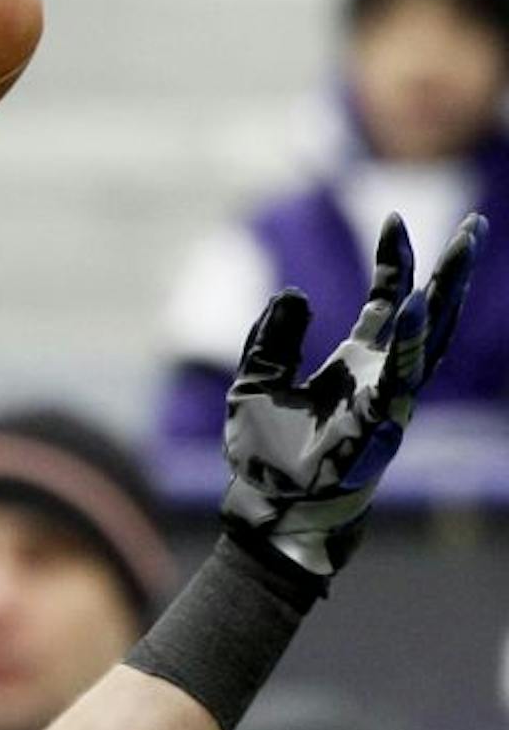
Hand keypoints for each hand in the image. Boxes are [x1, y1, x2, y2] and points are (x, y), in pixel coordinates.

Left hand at [220, 212, 486, 581]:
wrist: (267, 508)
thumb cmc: (265, 456)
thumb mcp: (254, 384)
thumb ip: (271, 339)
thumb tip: (292, 292)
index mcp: (356, 365)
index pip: (388, 303)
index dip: (395, 263)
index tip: (395, 221)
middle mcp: (381, 378)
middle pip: (427, 314)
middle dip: (450, 271)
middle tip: (475, 227)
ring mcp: (388, 400)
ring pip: (430, 339)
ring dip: (446, 294)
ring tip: (463, 248)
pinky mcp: (382, 423)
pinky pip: (403, 376)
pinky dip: (408, 340)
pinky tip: (413, 303)